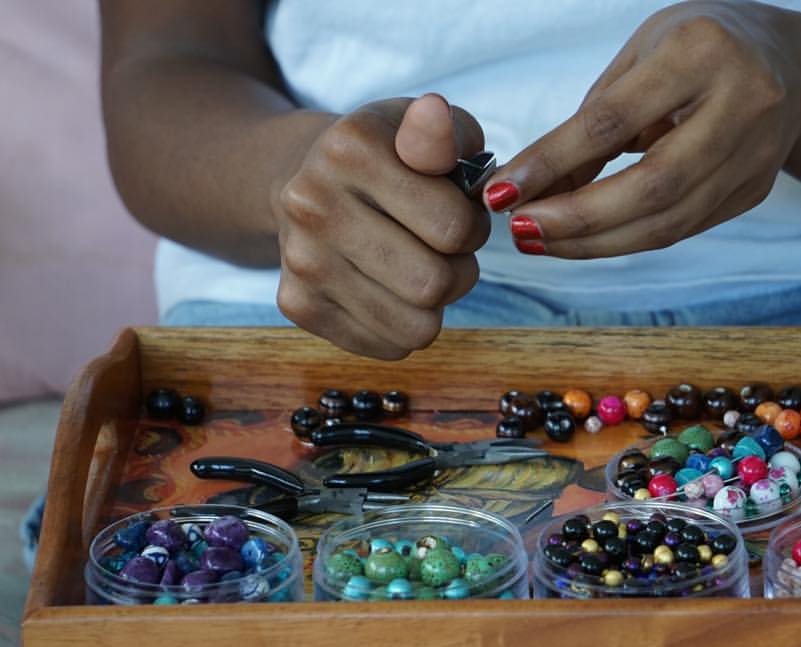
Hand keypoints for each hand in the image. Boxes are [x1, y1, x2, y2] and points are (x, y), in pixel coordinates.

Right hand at [274, 95, 488, 358]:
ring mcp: (301, 259)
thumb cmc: (387, 157)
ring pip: (416, 327)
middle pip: (434, 284)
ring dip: (435, 306)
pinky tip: (389, 290)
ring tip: (420, 268)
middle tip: (444, 250)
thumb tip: (434, 115)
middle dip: (459, 271)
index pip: (454, 228)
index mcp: (349, 148)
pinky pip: (388, 346)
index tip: (457, 213)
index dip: (473, 227)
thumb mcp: (423, 128)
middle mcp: (313, 204)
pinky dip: (403, 326)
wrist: (303, 178)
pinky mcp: (297, 304)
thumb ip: (446, 129)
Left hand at [483, 1, 800, 257]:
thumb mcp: (640, 56)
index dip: (553, 161)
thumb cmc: (697, 48)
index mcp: (702, 52)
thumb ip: (592, 120)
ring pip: (668, 222)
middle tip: (521, 230)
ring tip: (541, 241)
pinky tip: (584, 239)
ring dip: (595, 243)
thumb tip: (534, 186)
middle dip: (578, 220)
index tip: (503, 190)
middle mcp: (742, 104)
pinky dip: (625, 239)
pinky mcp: (755, 191)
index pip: (614, 121)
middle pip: (652, 187)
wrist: (788, 63)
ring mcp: (755, 155)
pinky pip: (681, 228)